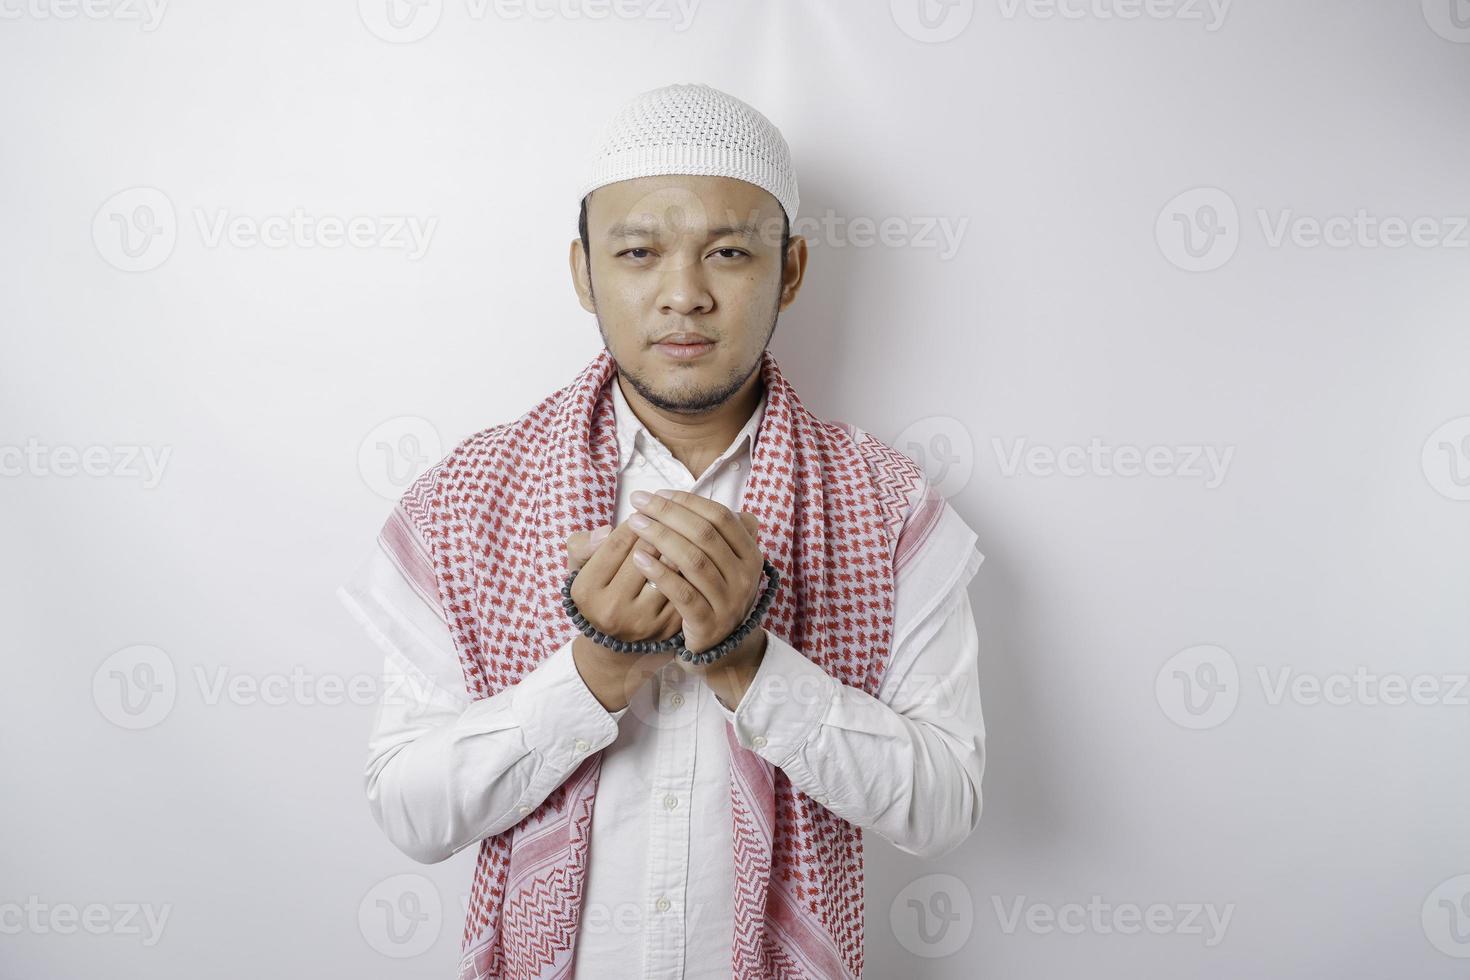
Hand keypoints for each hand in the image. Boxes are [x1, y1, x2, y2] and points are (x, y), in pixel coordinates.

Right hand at [564, 521, 682, 711]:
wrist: (614, 646)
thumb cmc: (598, 595)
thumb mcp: (579, 570)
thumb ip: (584, 545)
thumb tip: (607, 530)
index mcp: (586, 591)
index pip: (617, 542)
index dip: (636, 521)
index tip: (644, 514)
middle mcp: (612, 609)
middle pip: (646, 552)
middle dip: (659, 529)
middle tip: (666, 520)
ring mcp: (642, 621)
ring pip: (670, 568)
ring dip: (678, 545)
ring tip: (680, 535)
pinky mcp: (667, 628)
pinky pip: (685, 587)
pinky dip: (690, 568)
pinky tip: (692, 557)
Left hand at [625, 489, 764, 655]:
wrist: (720, 646)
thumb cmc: (712, 593)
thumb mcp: (724, 562)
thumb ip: (713, 532)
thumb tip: (689, 497)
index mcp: (750, 554)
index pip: (720, 517)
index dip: (688, 501)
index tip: (658, 493)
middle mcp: (746, 577)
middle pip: (705, 534)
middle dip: (668, 513)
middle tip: (639, 503)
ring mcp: (729, 602)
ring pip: (693, 560)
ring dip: (660, 536)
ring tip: (635, 523)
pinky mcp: (709, 624)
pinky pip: (682, 593)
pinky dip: (659, 573)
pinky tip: (638, 558)